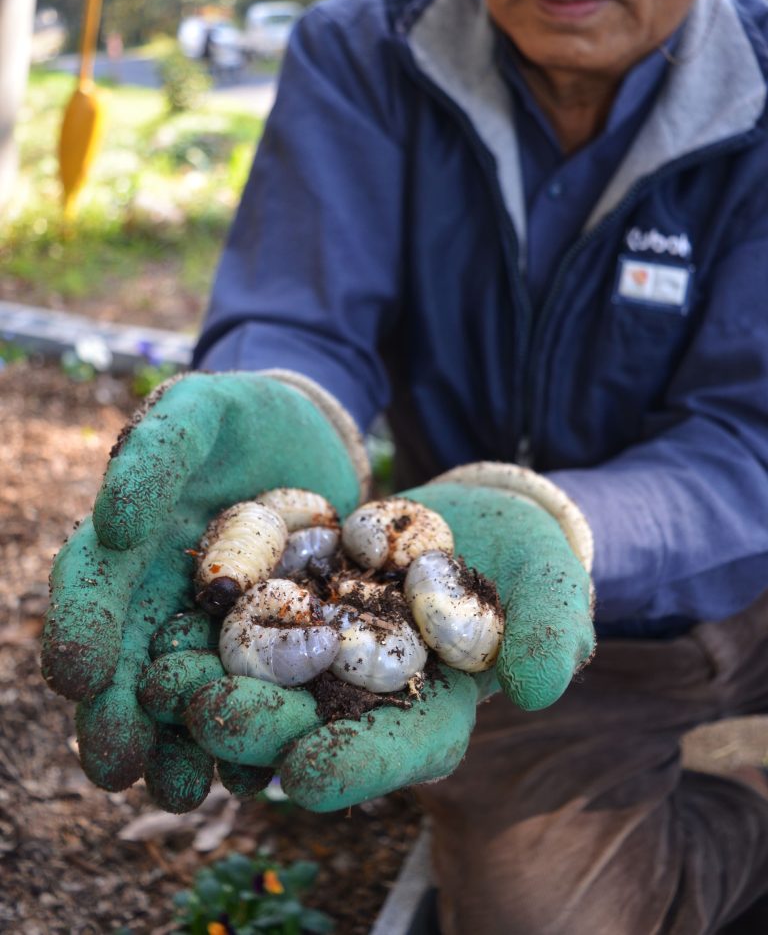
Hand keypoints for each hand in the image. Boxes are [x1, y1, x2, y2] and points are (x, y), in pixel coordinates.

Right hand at [41, 370, 366, 809]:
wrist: (304, 438)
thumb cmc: (237, 418)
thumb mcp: (196, 415)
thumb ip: (156, 454)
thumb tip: (113, 524)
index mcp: (125, 546)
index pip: (89, 591)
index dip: (79, 630)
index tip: (78, 674)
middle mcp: (157, 597)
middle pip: (127, 661)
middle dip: (117, 714)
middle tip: (116, 766)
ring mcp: (211, 627)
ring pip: (183, 692)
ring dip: (177, 744)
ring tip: (182, 789)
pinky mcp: (270, 645)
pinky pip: (254, 692)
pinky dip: (252, 731)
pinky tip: (257, 771)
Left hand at [157, 464, 594, 812]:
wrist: (478, 514)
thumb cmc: (527, 560)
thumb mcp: (550, 587)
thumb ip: (550, 633)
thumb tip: (537, 688)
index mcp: (433, 711)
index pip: (400, 750)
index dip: (358, 765)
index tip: (310, 776)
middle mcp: (367, 697)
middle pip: (314, 724)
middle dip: (262, 728)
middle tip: (212, 721)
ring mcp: (324, 654)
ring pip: (264, 682)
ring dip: (211, 685)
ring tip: (163, 681)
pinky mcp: (292, 606)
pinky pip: (247, 617)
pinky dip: (208, 623)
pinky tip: (166, 619)